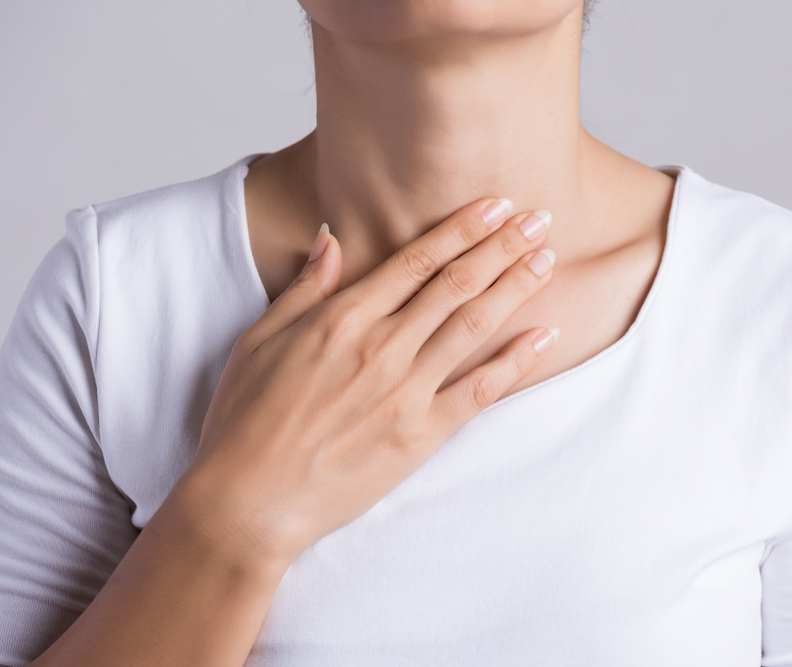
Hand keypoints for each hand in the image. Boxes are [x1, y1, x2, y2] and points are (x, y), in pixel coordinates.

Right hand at [180, 198, 557, 569]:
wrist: (247, 501)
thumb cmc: (244, 422)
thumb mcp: (257, 342)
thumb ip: (303, 290)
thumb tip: (331, 238)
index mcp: (341, 319)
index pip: (416, 261)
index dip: (461, 229)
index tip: (495, 206)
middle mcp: (381, 347)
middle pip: (455, 284)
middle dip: (502, 247)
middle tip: (539, 219)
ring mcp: (405, 391)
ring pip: (473, 326)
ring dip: (514, 288)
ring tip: (547, 259)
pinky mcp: (420, 435)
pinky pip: (480, 391)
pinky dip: (515, 361)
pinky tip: (543, 336)